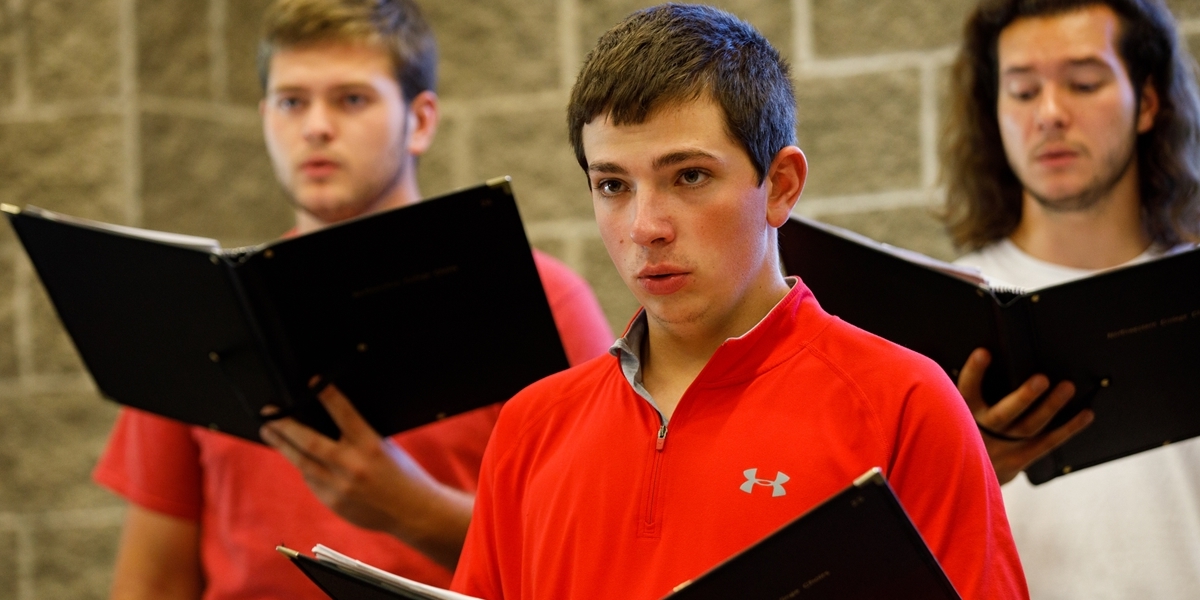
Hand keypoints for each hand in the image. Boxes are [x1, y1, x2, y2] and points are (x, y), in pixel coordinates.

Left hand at [259, 384, 472, 569]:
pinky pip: (312, 481)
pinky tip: (299, 459)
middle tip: (268, 415)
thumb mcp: (385, 447)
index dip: (328, 395)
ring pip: (302, 463)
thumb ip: (358, 437)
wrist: (413, 512)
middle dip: (284, 427)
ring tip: (270, 433)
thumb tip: (327, 420)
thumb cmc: (401, 473)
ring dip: (283, 446)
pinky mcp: (334, 502)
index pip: (345, 414)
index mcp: (371, 446)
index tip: (313, 381)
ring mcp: (341, 487)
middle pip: (309, 442)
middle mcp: (353, 466)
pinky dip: (305, 467)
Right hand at [957, 348, 1093, 484]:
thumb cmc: (962, 431)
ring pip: (1029, 428)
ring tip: (1067, 387)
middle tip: (1042, 379)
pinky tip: (1085, 414)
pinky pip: (1046, 444)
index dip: (974, 372)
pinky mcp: (1018, 460)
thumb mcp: (954, 411)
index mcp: (962, 413)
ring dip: (1050, 407)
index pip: (965, 390)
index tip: (984, 352)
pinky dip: (1068, 429)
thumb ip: (965, 391)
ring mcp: (1001, 448)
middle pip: (1003, 415)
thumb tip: (982, 351)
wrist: (961, 476)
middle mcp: (981, 432)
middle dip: (1023, 397)